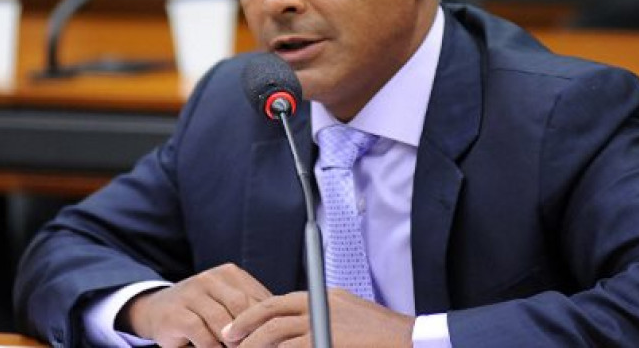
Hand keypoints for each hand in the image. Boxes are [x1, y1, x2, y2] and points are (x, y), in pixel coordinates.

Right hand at [121, 263, 271, 347]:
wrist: (158, 310)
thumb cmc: (201, 312)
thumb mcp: (226, 305)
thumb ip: (248, 311)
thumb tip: (276, 329)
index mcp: (230, 273)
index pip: (257, 297)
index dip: (267, 320)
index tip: (274, 337)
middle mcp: (211, 278)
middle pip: (242, 305)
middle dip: (251, 330)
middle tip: (259, 346)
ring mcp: (192, 293)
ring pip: (222, 320)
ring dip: (233, 341)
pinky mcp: (176, 313)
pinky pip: (201, 332)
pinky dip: (212, 347)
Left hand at [222, 288, 414, 347]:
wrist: (410, 339)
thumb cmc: (382, 336)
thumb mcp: (349, 319)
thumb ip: (324, 319)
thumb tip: (298, 334)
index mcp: (325, 296)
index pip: (280, 300)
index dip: (255, 313)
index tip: (237, 327)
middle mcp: (321, 303)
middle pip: (271, 311)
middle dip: (245, 325)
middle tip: (228, 340)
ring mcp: (324, 321)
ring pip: (275, 332)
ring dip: (254, 344)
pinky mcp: (327, 339)